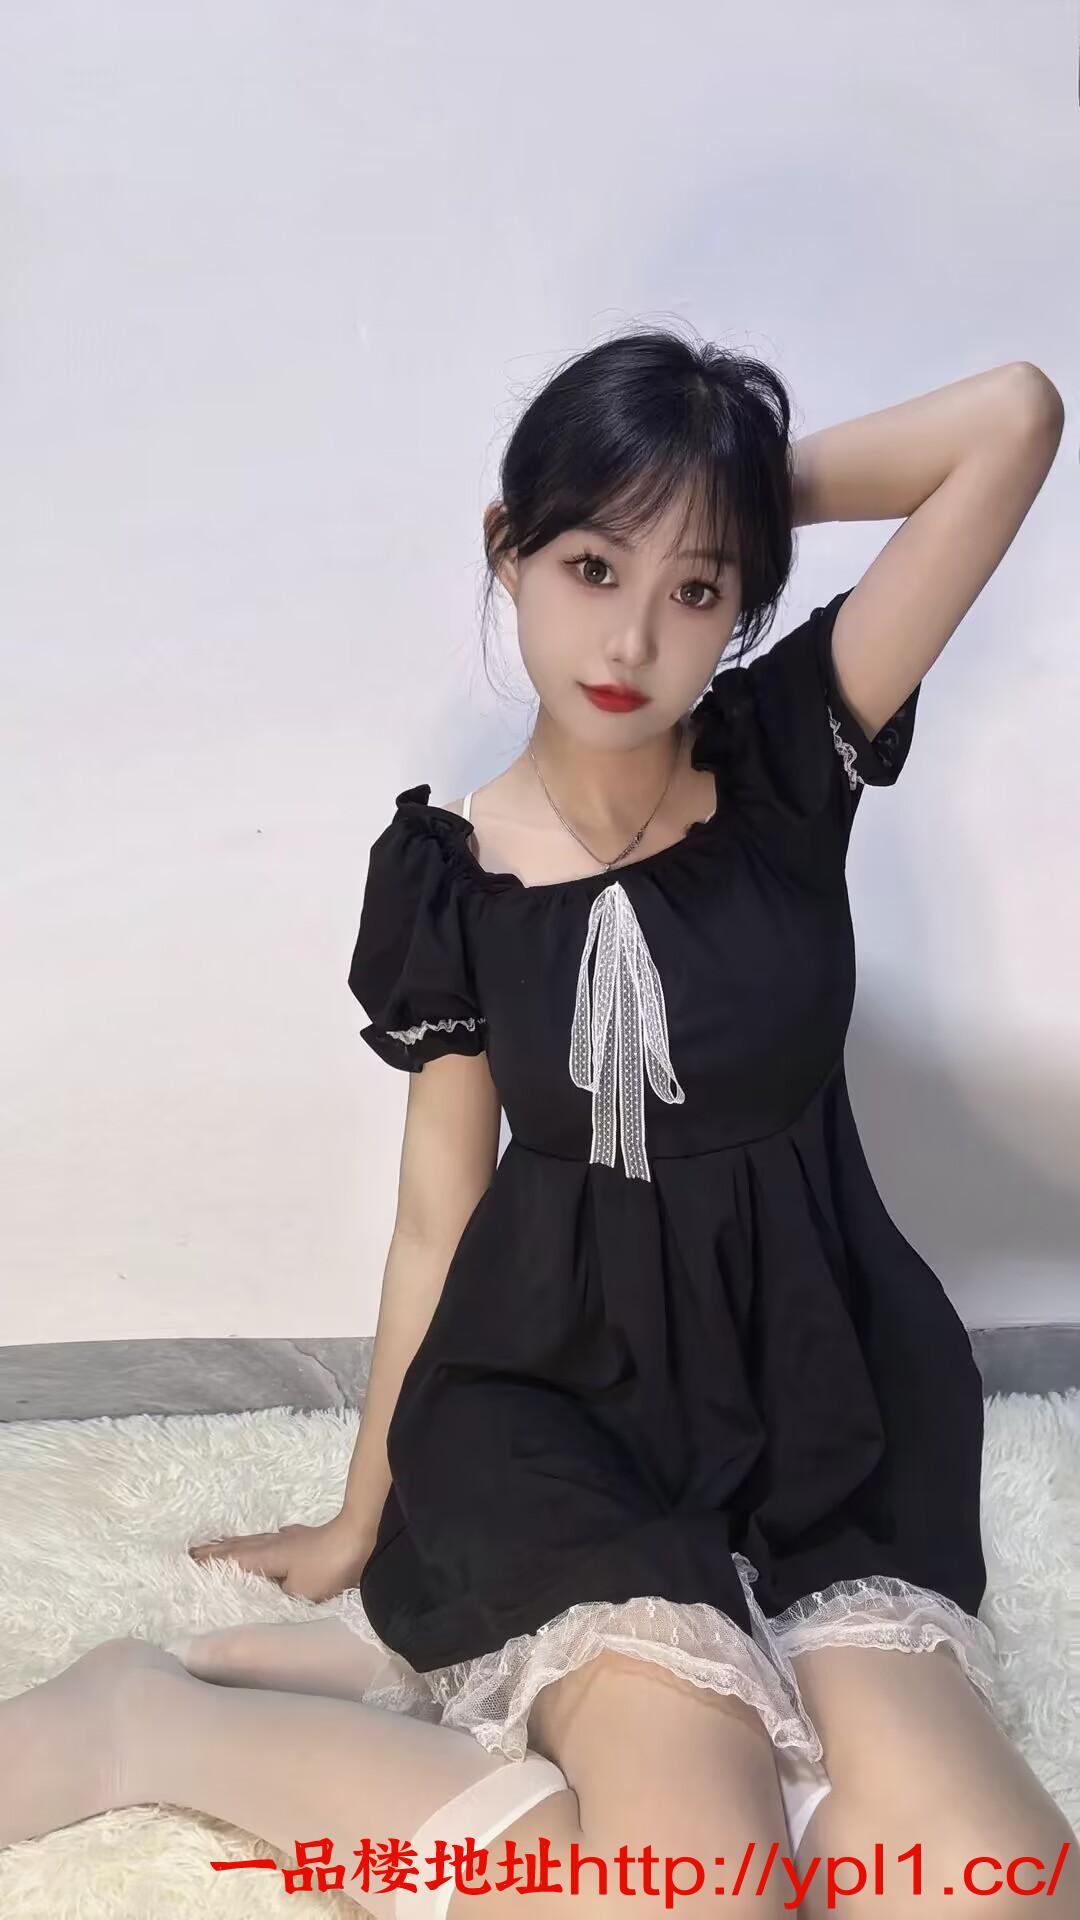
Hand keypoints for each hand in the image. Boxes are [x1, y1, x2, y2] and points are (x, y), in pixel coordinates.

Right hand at [188, 1510, 377, 1602]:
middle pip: (239, 1546)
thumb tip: (264, 1595)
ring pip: (256, 1541)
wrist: (361, 1536)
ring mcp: (291, 1539)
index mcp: (265, 1556)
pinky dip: (265, 1542)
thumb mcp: (298, 1592)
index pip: (230, 1559)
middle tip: (195, 1550)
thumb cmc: (327, 1568)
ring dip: (237, 1544)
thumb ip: (277, 1595)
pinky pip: (276, 1540)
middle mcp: (273, 1543)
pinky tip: (273, 1539)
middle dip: (216, 1549)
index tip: (187, 1558)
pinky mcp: (307, 1539)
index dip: (210, 1561)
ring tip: (222, 1544)